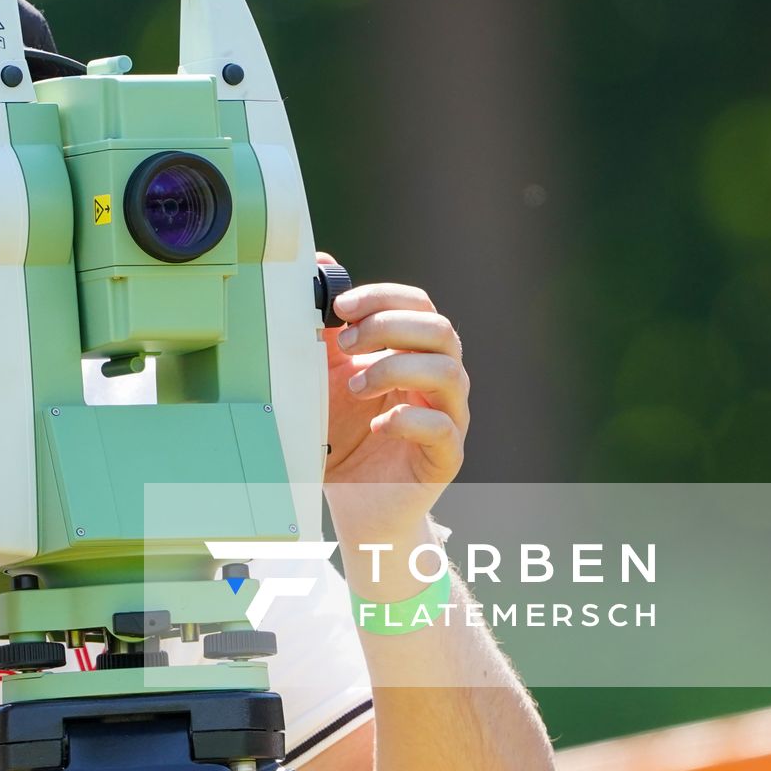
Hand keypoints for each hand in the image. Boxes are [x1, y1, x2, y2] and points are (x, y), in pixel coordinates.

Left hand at [318, 254, 469, 545]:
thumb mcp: (326, 378)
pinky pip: (443, 429)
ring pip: (447, 373)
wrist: (354, 504)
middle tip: (346, 343)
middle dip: (388, 327)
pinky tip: (377, 425)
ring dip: (395, 369)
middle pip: (440, 330)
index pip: (420, 305)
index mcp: (416, 354)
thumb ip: (328, 331)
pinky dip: (406, 420)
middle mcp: (439, 381)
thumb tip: (321, 266)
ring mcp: (448, 418)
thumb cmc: (343, 438)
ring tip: (356, 387)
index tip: (341, 307)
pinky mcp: (446, 458)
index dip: (384, 298)